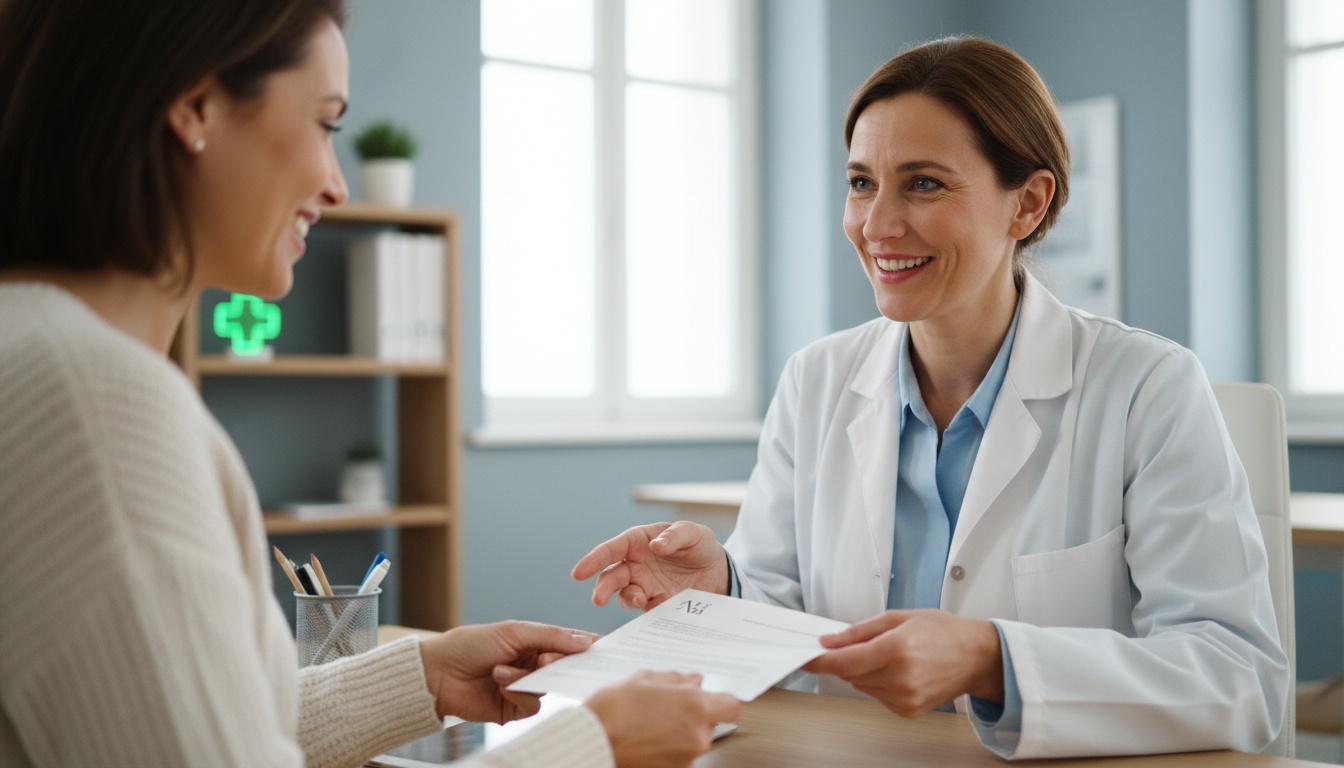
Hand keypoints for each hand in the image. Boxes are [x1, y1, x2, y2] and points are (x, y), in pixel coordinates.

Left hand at [418, 621, 599, 721]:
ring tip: (501, 671)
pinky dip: (519, 695)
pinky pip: (532, 706)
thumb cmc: (472, 644)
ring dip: (526, 679)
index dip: (587, 646)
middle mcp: (533, 665)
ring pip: (548, 688)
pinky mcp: (513, 709)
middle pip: (563, 668)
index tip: (605, 648)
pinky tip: (500, 685)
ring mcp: (524, 687)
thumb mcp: (514, 632)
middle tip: (542, 661)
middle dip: (555, 664)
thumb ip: (553, 636)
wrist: (439, 673)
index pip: (569, 644)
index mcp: (535, 642)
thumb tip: (588, 641)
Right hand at [572, 521, 728, 610]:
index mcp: (637, 542)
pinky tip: (660, 607)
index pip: (611, 550)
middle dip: (602, 588)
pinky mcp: (657, 603)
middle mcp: (635, 565)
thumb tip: (655, 546)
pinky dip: (650, 611)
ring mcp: (645, 586)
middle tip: (598, 600)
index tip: (578, 573)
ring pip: (625, 596)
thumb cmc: (699, 545)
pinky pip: (647, 610)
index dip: (593, 560)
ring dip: (629, 599)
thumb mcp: (693, 533)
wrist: (717, 571)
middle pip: (611, 577)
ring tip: (642, 600)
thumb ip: (675, 536)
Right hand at [585, 671, 740, 767]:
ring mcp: (686, 759)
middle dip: (692, 716)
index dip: (719, 700)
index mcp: (695, 706)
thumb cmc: (612, 711)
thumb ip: (674, 679)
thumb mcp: (644, 680)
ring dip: (678, 734)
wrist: (591, 742)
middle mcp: (697, 735)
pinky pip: (678, 757)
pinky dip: (667, 750)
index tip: (708, 698)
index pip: (731, 705)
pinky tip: (645, 740)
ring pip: (693, 742)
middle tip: (665, 708)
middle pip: (709, 724)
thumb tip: (692, 680)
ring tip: (649, 726)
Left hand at [802, 610, 1003, 717]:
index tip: (806, 658)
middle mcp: (900, 678)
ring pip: (861, 686)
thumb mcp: (899, 618)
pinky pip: (877, 696)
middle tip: (865, 644)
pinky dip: (879, 683)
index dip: (821, 661)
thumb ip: (860, 631)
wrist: (976, 657)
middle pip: (850, 674)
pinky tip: (900, 671)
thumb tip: (830, 640)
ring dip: (864, 671)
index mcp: (897, 649)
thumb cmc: (943, 632)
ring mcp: (905, 698)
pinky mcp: (908, 711)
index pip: (845, 661)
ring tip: (891, 655)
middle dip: (848, 659)